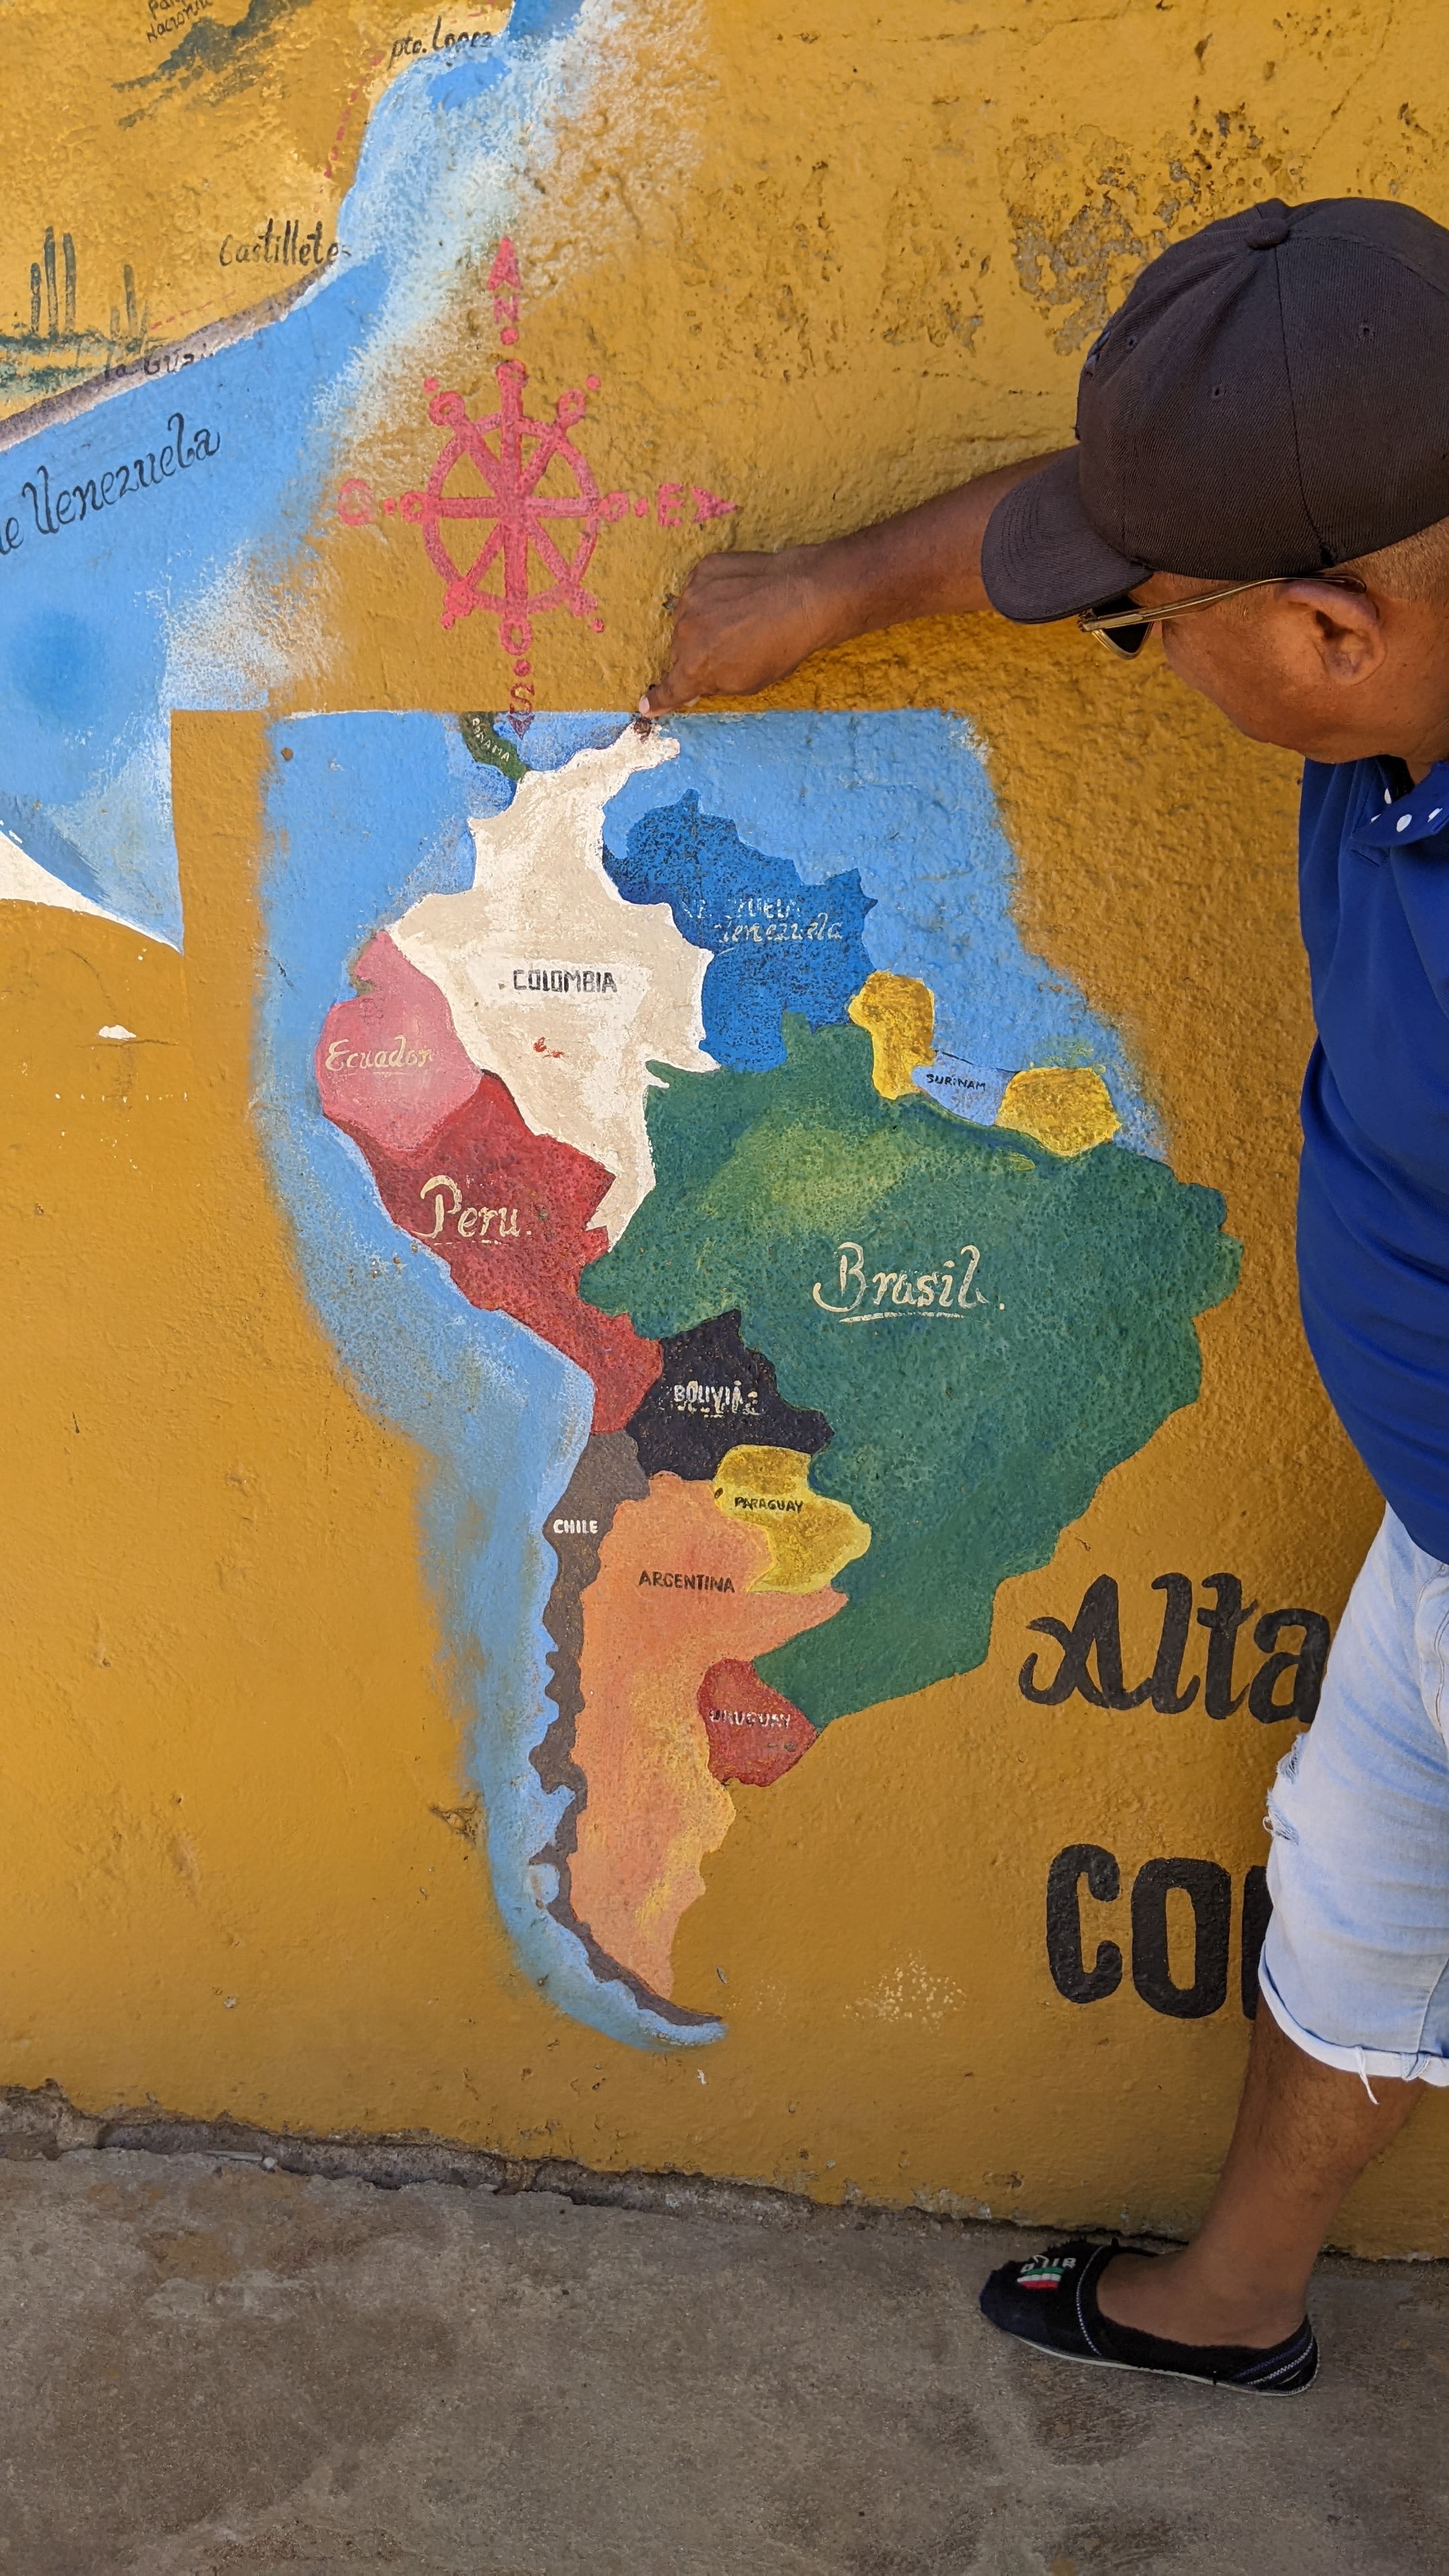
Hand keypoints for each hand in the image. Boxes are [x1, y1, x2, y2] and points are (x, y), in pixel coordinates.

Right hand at [641, 545, 839, 713]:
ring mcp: (691, 598)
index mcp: (695, 668)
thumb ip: (715, 685)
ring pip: (686, 618)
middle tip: (726, 648)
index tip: (647, 705)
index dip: (658, 700)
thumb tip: (696, 686)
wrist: (802, 597)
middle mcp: (685, 633)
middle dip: (696, 653)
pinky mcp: (702, 572)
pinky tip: (738, 596)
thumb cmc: (781, 646)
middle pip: (679, 651)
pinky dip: (712, 595)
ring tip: (738, 619)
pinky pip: (698, 590)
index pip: (670, 689)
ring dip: (703, 622)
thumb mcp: (749, 683)